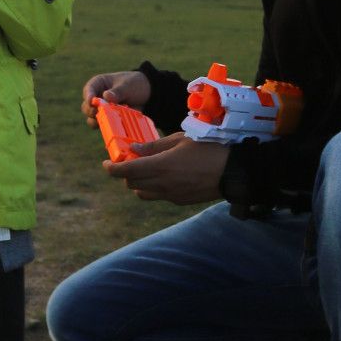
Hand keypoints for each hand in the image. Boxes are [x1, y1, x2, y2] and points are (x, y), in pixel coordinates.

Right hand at [81, 69, 151, 122]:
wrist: (147, 93)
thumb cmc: (134, 84)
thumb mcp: (127, 85)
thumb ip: (117, 92)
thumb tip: (106, 97)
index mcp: (99, 84)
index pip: (88, 89)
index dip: (88, 96)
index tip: (92, 102)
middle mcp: (97, 98)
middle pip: (86, 107)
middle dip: (91, 111)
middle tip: (100, 112)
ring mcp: (102, 110)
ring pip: (92, 119)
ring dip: (99, 121)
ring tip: (110, 119)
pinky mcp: (109, 120)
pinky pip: (104, 126)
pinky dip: (109, 127)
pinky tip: (118, 124)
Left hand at [107, 131, 227, 203]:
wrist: (233, 171)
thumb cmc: (208, 147)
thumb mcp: (180, 139)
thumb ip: (154, 146)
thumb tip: (133, 149)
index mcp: (161, 166)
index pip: (126, 171)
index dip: (112, 169)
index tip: (107, 164)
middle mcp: (163, 184)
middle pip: (131, 183)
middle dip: (125, 173)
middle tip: (128, 161)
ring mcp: (171, 195)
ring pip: (143, 193)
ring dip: (138, 182)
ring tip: (145, 169)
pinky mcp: (179, 201)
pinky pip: (158, 196)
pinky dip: (153, 187)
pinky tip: (164, 176)